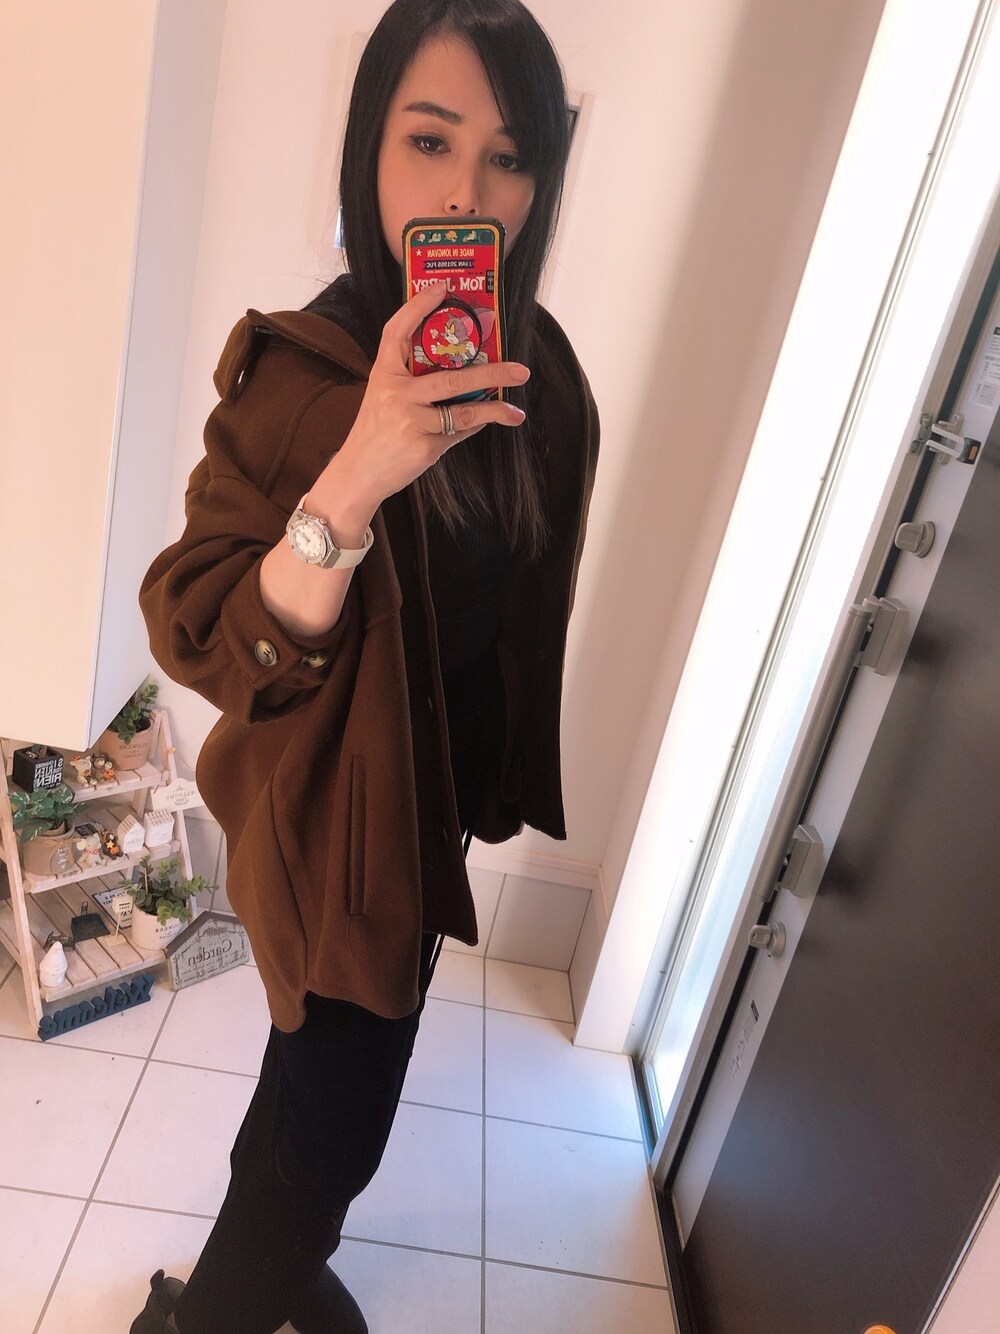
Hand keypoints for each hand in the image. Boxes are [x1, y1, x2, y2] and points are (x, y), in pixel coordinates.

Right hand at [307, 281, 529, 541]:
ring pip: (463, 410)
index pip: (397, 331)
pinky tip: (492, 422)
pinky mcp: (424, 445)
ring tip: (515, 410)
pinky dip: (476, 425)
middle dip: (490, 372)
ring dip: (495, 408)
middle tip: (519, 370)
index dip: (418, 306)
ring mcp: (411, 420)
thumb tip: (464, 366)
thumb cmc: (376, 432)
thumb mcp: (385, 397)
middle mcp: (397, 393)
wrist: (358, 473)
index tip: (443, 286)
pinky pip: (459, 431)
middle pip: (449, 376)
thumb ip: (413, 381)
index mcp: (384, 373)